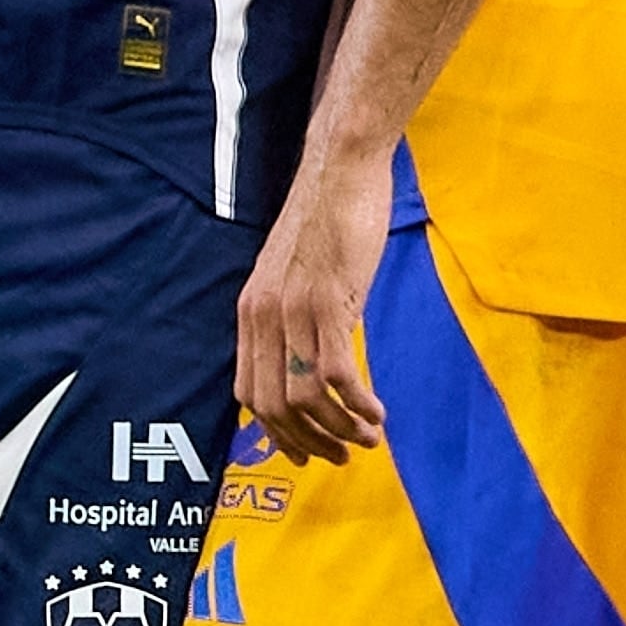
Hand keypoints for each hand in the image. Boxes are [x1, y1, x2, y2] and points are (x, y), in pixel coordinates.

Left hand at [238, 148, 394, 460]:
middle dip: (310, 443)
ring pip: (305, 398)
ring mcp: (294, 309)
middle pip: (273, 407)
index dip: (276, 434)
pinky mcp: (329, 300)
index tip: (306, 452)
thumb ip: (291, 313)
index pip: (248, 393)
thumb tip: (308, 357)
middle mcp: (264, 315)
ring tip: (370, 438)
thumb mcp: (292, 272)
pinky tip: (377, 412)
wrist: (342, 168)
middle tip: (343, 456)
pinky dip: (358, 405)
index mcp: (250, 310)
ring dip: (340, 430)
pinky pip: (337, 374)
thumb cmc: (327, 216)